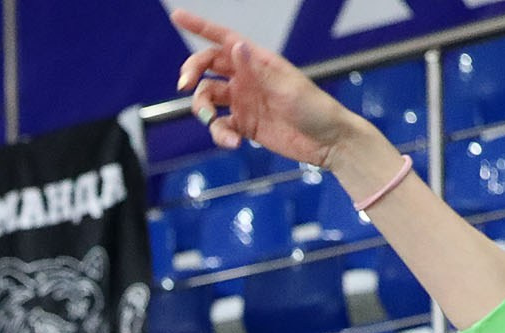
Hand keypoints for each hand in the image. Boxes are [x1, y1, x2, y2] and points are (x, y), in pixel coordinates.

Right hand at [171, 9, 364, 167]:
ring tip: (210, 122)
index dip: (199, 27)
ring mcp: (243, 101)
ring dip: (201, 109)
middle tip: (185, 84)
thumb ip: (258, 69)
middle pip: (207, 67)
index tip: (177, 17)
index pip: (223, 39)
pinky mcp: (243, 126)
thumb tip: (237, 46)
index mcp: (258, 61)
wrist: (327, 142)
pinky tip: (233, 143)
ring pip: (207, 98)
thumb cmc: (315, 108)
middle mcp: (246, 78)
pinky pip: (219, 127)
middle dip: (192, 73)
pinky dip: (219, 135)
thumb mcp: (287, 86)